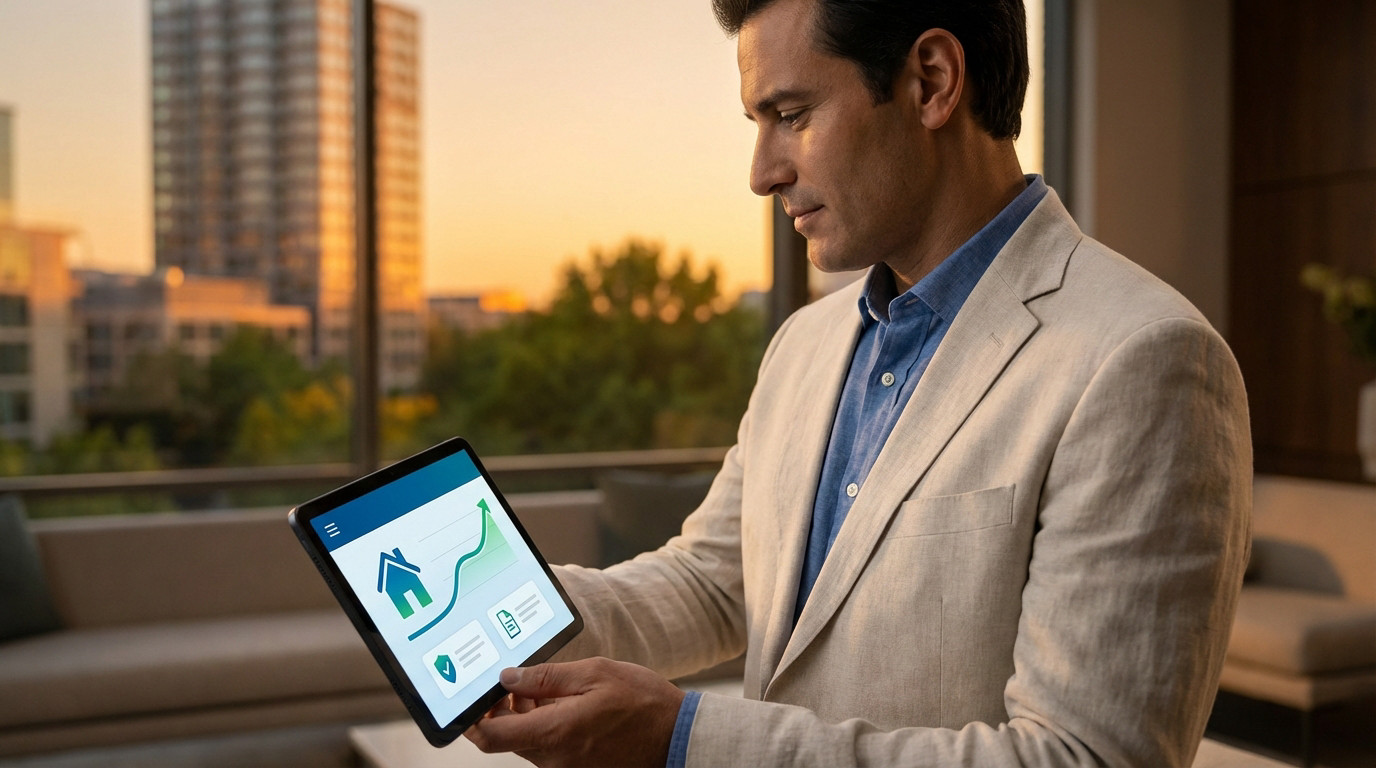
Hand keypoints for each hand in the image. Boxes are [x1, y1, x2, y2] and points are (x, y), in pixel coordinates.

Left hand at [465, 657, 685, 767]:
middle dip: (503, 708)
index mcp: (553, 734)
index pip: (489, 736)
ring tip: (549, 687)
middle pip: (506, 738)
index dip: (473, 716)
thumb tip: (508, 678)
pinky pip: (548, 748)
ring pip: (528, 742)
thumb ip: (546, 677)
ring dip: (527, 716)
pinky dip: (547, 725)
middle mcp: (554, 759)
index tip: (478, 694)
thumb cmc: (643, 703)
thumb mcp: (594, 674)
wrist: (679, 737)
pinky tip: (565, 703)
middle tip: (518, 680)